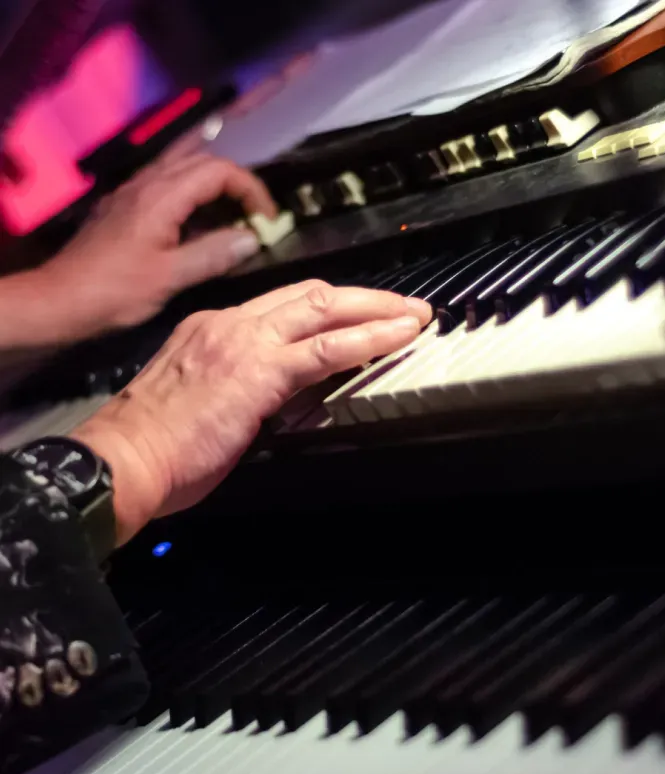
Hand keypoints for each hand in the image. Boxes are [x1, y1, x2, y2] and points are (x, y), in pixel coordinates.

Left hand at [41, 153, 275, 333]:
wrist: (61, 299)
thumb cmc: (115, 291)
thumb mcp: (171, 278)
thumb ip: (214, 255)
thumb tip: (252, 239)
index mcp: (162, 196)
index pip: (220, 171)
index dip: (252, 191)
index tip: (268, 221)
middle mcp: (148, 183)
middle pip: (204, 162)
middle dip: (238, 185)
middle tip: (255, 219)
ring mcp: (135, 193)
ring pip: (185, 170)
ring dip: (216, 189)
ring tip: (235, 220)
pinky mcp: (127, 207)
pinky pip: (169, 186)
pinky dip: (195, 198)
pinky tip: (202, 228)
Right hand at [72, 282, 431, 545]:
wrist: (122, 460)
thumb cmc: (153, 443)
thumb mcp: (200, 396)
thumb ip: (242, 384)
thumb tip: (278, 394)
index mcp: (212, 328)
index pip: (283, 305)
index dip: (327, 307)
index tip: (356, 314)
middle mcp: (229, 324)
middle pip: (311, 294)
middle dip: (362, 297)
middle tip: (401, 306)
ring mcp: (244, 342)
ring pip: (324, 309)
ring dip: (376, 310)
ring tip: (414, 316)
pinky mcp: (258, 372)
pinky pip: (325, 348)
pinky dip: (368, 339)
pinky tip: (397, 338)